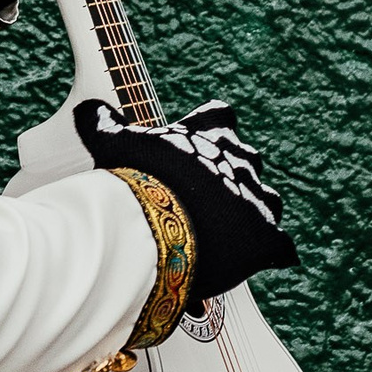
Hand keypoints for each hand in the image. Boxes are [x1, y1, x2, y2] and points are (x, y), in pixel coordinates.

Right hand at [73, 98, 298, 304]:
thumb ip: (104, 123)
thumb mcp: (114, 143)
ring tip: (233, 229)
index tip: (201, 137)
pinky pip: (281, 246)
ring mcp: (258, 199)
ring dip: (255, 211)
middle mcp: (240, 160)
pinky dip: (271, 253)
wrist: (160, 227)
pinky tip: (258, 261)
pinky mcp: (268, 237)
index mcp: (209, 134)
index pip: (221, 115)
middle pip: (249, 158)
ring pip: (269, 200)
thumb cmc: (137, 180)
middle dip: (235, 173)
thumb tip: (89, 110)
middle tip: (211, 194)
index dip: (213, 126)